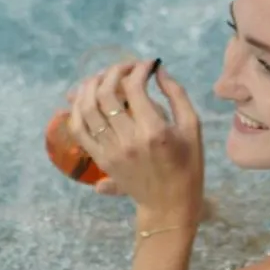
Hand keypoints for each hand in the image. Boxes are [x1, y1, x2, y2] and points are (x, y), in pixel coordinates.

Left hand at [67, 59, 203, 218]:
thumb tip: (158, 70)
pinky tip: (85, 97)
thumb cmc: (187, 164)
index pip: (134, 88)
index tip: (147, 64)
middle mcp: (128, 140)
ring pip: (87, 108)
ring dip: (91, 86)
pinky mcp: (100, 159)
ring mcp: (110, 150)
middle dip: (114, 72)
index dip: (138, 69)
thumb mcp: (192, 127)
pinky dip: (77, 109)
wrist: (169, 204)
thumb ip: (176, 94)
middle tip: (125, 67)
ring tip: (103, 77)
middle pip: (106, 94)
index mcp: (153, 131)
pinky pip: (78, 129)